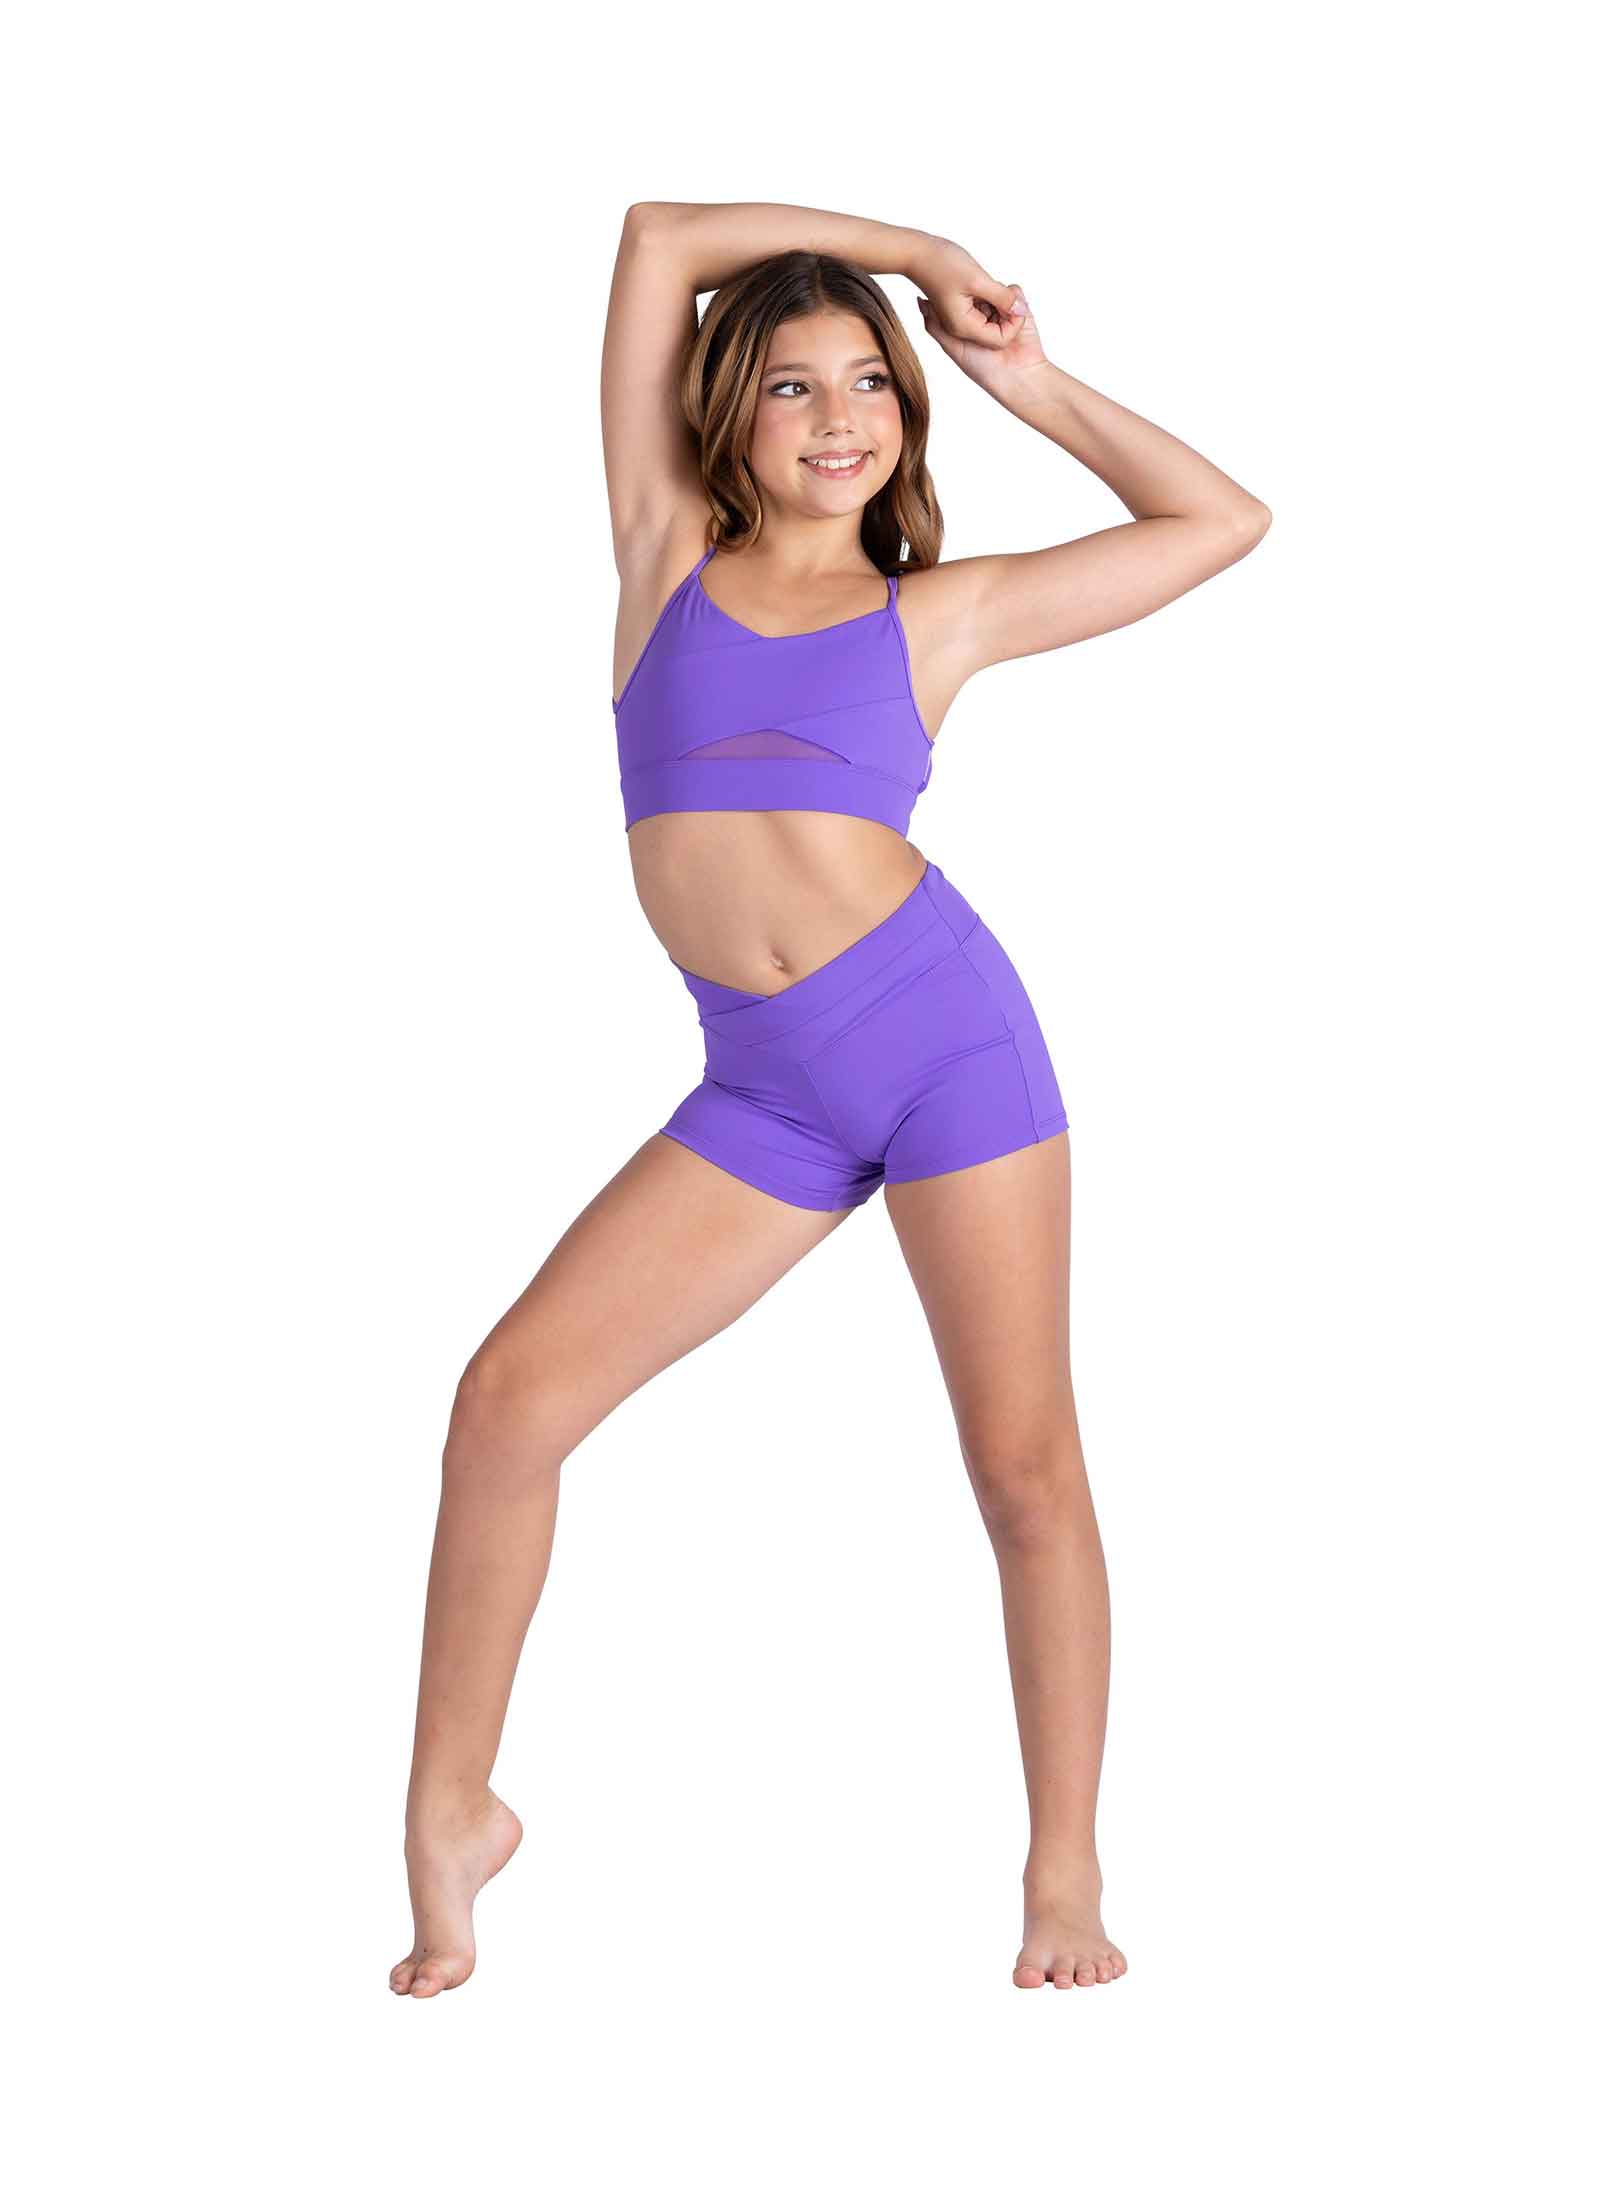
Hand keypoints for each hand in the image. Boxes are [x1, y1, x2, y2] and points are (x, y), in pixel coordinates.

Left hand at [915, 252, 1045, 395]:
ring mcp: (1002, 309)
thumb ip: (936, 325)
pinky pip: (1015, 292)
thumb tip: (920, 300)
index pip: (960, 296)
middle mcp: (984, 313)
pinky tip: (1010, 313)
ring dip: (996, 296)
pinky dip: (1013, 298)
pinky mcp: (1020, 307)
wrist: (1019, 376)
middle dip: (979, 293)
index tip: (955, 293)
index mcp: (967, 322)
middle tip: (979, 304)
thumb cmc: (984, 368)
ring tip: (996, 315)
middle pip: (978, 289)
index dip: (958, 292)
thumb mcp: (953, 347)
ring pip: (996, 288)